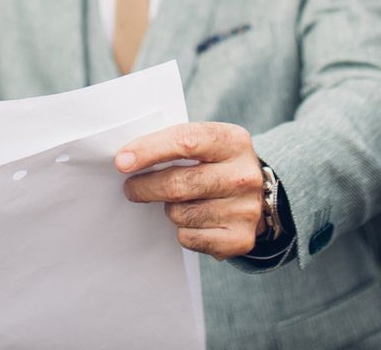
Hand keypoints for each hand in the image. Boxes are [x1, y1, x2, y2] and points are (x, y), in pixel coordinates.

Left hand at [114, 121, 264, 258]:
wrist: (258, 198)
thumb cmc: (217, 165)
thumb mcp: (207, 144)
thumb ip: (174, 145)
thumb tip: (127, 160)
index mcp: (234, 141)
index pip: (185, 142)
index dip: (149, 151)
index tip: (122, 162)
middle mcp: (244, 175)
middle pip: (178, 184)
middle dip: (146, 187)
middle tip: (131, 188)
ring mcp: (245, 209)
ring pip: (181, 214)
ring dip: (169, 209)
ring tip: (177, 202)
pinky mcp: (240, 239)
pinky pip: (190, 238)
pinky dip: (183, 231)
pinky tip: (194, 220)